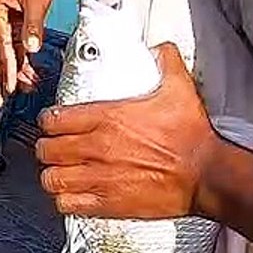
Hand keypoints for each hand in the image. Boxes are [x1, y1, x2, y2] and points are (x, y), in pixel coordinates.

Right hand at [0, 0, 54, 107]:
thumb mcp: (37, 2)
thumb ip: (33, 26)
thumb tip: (31, 49)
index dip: (6, 67)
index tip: (9, 87)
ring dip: (9, 73)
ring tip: (16, 93)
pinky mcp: (5, 26)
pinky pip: (9, 49)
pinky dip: (17, 63)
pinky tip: (25, 77)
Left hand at [34, 42, 221, 218]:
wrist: (206, 174)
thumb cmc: (192, 135)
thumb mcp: (179, 89)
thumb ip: (166, 62)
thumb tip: (161, 48)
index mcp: (107, 118)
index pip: (54, 119)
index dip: (48, 120)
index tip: (52, 122)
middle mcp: (97, 147)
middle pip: (46, 149)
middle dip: (46, 147)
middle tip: (54, 148)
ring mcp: (100, 177)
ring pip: (51, 178)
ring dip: (52, 174)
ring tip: (60, 172)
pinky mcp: (108, 203)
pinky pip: (68, 204)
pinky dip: (65, 200)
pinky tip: (73, 194)